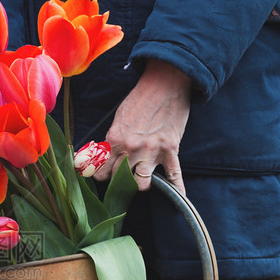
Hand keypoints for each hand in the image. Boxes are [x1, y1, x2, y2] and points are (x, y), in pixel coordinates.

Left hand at [95, 59, 191, 194]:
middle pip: (119, 180)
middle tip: (120, 178)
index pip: (101, 171)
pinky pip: (174, 175)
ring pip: (141, 184)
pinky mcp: (170, 150)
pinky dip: (177, 188)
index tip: (103, 175)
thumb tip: (103, 157)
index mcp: (115, 140)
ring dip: (139, 184)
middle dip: (118, 181)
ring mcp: (152, 151)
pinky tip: (179, 197)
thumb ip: (112, 140)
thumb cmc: (140, 98)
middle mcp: (132, 149)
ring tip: (139, 179)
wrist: (166, 83)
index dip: (101, 175)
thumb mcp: (119, 118)